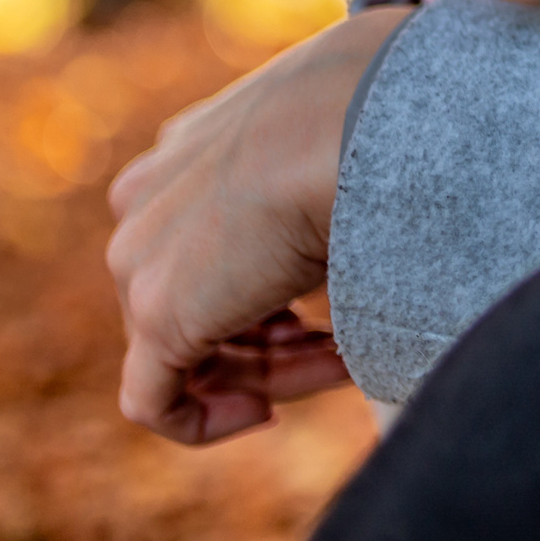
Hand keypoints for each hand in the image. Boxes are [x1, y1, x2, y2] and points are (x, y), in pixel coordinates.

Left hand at [106, 8, 407, 443]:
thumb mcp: (349, 152)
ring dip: (268, 371)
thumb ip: (333, 191)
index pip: (210, 240)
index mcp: (195, 147)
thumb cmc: (388, 120)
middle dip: (274, 337)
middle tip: (346, 346)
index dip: (269, 285)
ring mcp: (143, 257)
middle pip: (201, 298)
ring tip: (340, 365)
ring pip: (189, 349)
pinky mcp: (156, 314)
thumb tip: (395, 215)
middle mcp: (153, 197)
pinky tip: (265, 414)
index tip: (328, 308)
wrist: (371, 119)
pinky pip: (154, 401)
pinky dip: (205, 421)